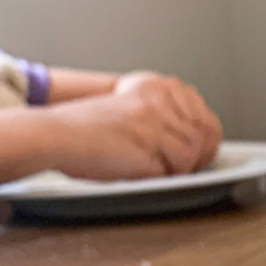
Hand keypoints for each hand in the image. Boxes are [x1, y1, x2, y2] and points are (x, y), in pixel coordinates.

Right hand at [44, 72, 221, 179]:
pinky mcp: (146, 144)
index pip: (207, 119)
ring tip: (144, 163)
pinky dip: (157, 179)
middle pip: (205, 138)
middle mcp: (161, 98)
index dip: (203, 144)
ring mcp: (155, 120)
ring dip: (173, 170)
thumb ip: (167, 121)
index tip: (190, 153)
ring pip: (191, 157)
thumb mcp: (136, 114)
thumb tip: (202, 145)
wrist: (58, 135)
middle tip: (169, 164)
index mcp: (159, 87)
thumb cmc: (89, 132)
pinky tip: (136, 168)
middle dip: (195, 158)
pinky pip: (170, 174)